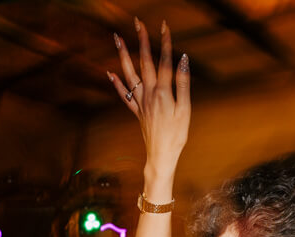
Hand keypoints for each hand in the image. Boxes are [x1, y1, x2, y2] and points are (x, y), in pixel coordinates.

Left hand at [106, 19, 189, 170]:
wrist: (161, 156)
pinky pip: (124, 95)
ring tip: (117, 38)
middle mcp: (148, 94)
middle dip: (141, 40)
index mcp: (163, 92)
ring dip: (123, 55)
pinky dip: (116, 83)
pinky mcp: (136, 111)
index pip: (164, 61)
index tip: (164, 25)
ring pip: (129, 74)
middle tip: (137, 22)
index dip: (165, 42)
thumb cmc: (177, 135)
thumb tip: (183, 60)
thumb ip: (183, 83)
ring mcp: (140, 102)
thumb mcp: (185, 109)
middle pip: (144, 62)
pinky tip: (109, 72)